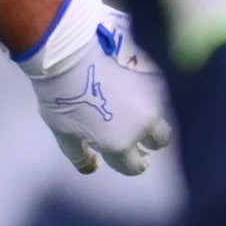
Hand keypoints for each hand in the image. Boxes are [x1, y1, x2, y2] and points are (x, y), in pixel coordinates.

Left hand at [15, 0, 172, 176]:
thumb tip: (94, 165)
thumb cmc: (62, 99)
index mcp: (120, 144)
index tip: (130, 158)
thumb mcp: (64, 135)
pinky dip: (149, 96)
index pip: (135, 167)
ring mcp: (151, 101)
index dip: (131, 164)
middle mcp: (142, 126)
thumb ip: (80, 156)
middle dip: (149, 142)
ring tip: (134, 109)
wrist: (70, 58)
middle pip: (160, 142)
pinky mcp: (153, 79)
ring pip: (162, 118)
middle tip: (134, 132)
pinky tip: (132, 89)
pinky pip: (158, 95)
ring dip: (151, 119)